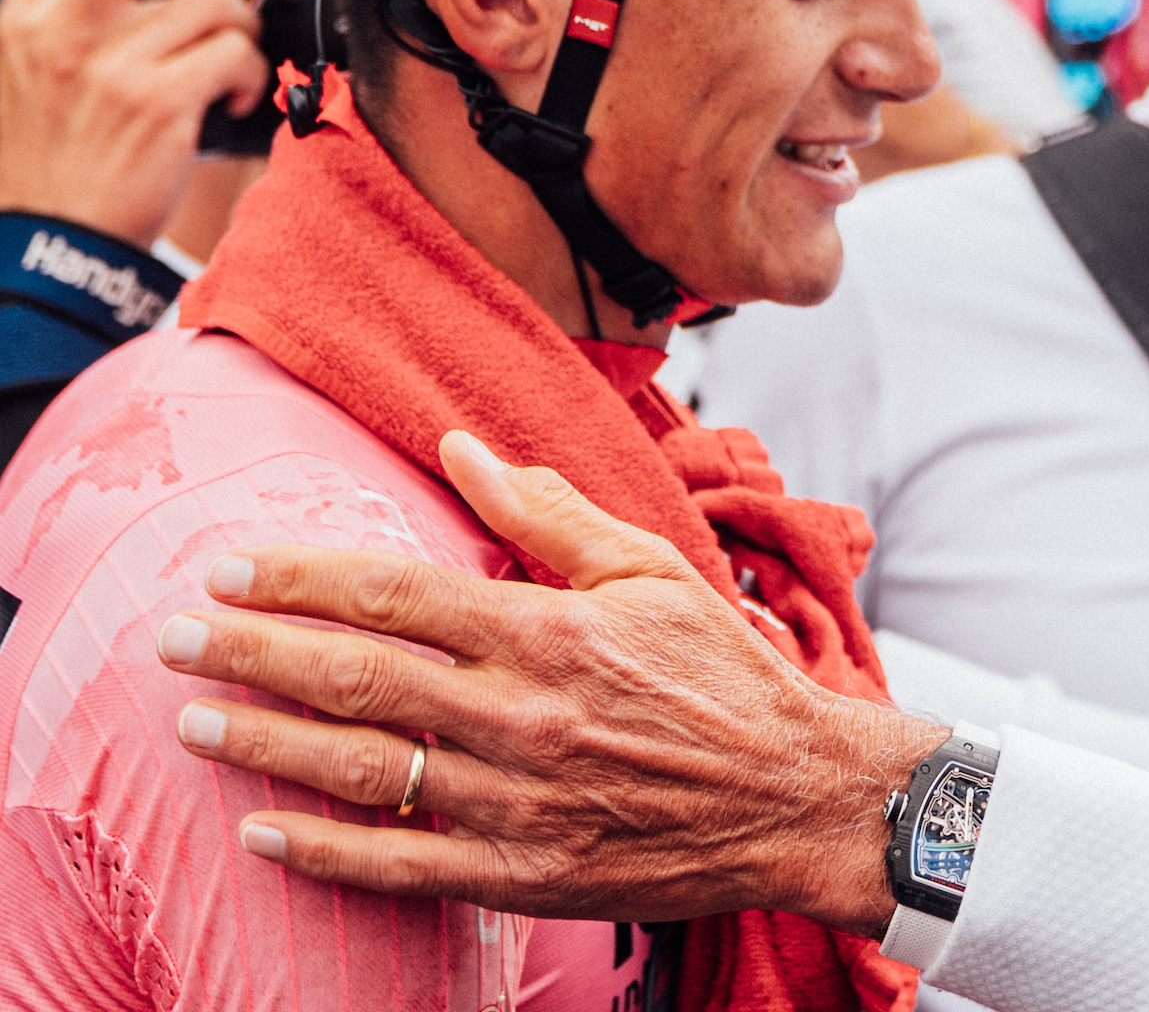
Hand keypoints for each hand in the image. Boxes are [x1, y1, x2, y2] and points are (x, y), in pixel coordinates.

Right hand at [0, 0, 267, 244]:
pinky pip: (233, 55)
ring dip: (238, 24)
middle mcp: (60, 32)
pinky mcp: (157, 104)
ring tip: (229, 55)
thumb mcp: (24, 75)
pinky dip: (249, 73)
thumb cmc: (47, 164)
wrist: (46, 246)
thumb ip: (69, 22)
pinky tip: (232, 98)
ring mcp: (110, 66)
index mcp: (24, 17)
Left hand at [157, 430, 947, 930]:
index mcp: (551, 630)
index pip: (393, 593)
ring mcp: (518, 802)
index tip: (229, 565)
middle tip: (173, 636)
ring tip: (194, 724)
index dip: (298, 577)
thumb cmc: (726, 673)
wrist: (799, 796)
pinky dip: (323, 850)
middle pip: (354, 677)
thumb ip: (548, 513)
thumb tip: (463, 450)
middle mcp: (523, 715)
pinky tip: (264, 830)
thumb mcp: (651, 571)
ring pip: (361, 771)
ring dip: (263, 745)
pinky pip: (401, 865)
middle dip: (249, 653)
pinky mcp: (525, 874)